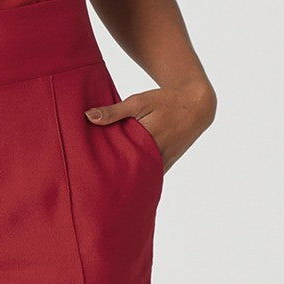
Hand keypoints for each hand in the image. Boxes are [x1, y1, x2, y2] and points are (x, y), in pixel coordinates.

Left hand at [84, 79, 215, 172]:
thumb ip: (114, 112)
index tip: (90, 170)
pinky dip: (141, 174)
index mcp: (147, 141)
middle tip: (95, 179)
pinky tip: (128, 176)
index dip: (106, 165)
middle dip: (115, 175)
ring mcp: (165, 161)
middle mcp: (157, 155)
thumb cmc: (164, 101)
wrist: (195, 105)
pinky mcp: (169, 162)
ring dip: (129, 176)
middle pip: (131, 171)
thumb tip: (88, 116)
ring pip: (143, 175)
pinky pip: (152, 173)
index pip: (121, 160)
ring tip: (108, 182)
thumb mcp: (138, 102)